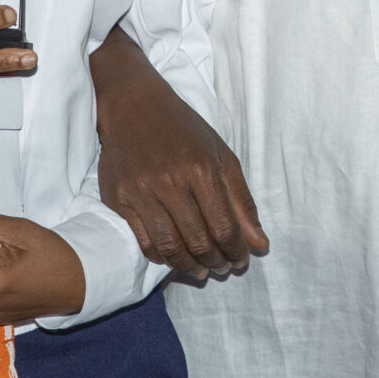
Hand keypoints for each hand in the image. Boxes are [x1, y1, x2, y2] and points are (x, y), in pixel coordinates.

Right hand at [91, 28, 266, 277]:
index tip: (241, 259)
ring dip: (189, 267)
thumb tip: (260, 244)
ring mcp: (140, 193)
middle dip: (216, 262)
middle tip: (222, 267)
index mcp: (200, 170)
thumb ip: (242, 201)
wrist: (133, 107)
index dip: (236, 252)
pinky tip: (173, 257)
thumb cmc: (184, 130)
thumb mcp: (221, 156)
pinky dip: (161, 257)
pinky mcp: (118, 199)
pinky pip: (143, 242)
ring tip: (200, 270)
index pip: (224, 228)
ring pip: (170, 248)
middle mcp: (169, 183)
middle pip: (198, 242)